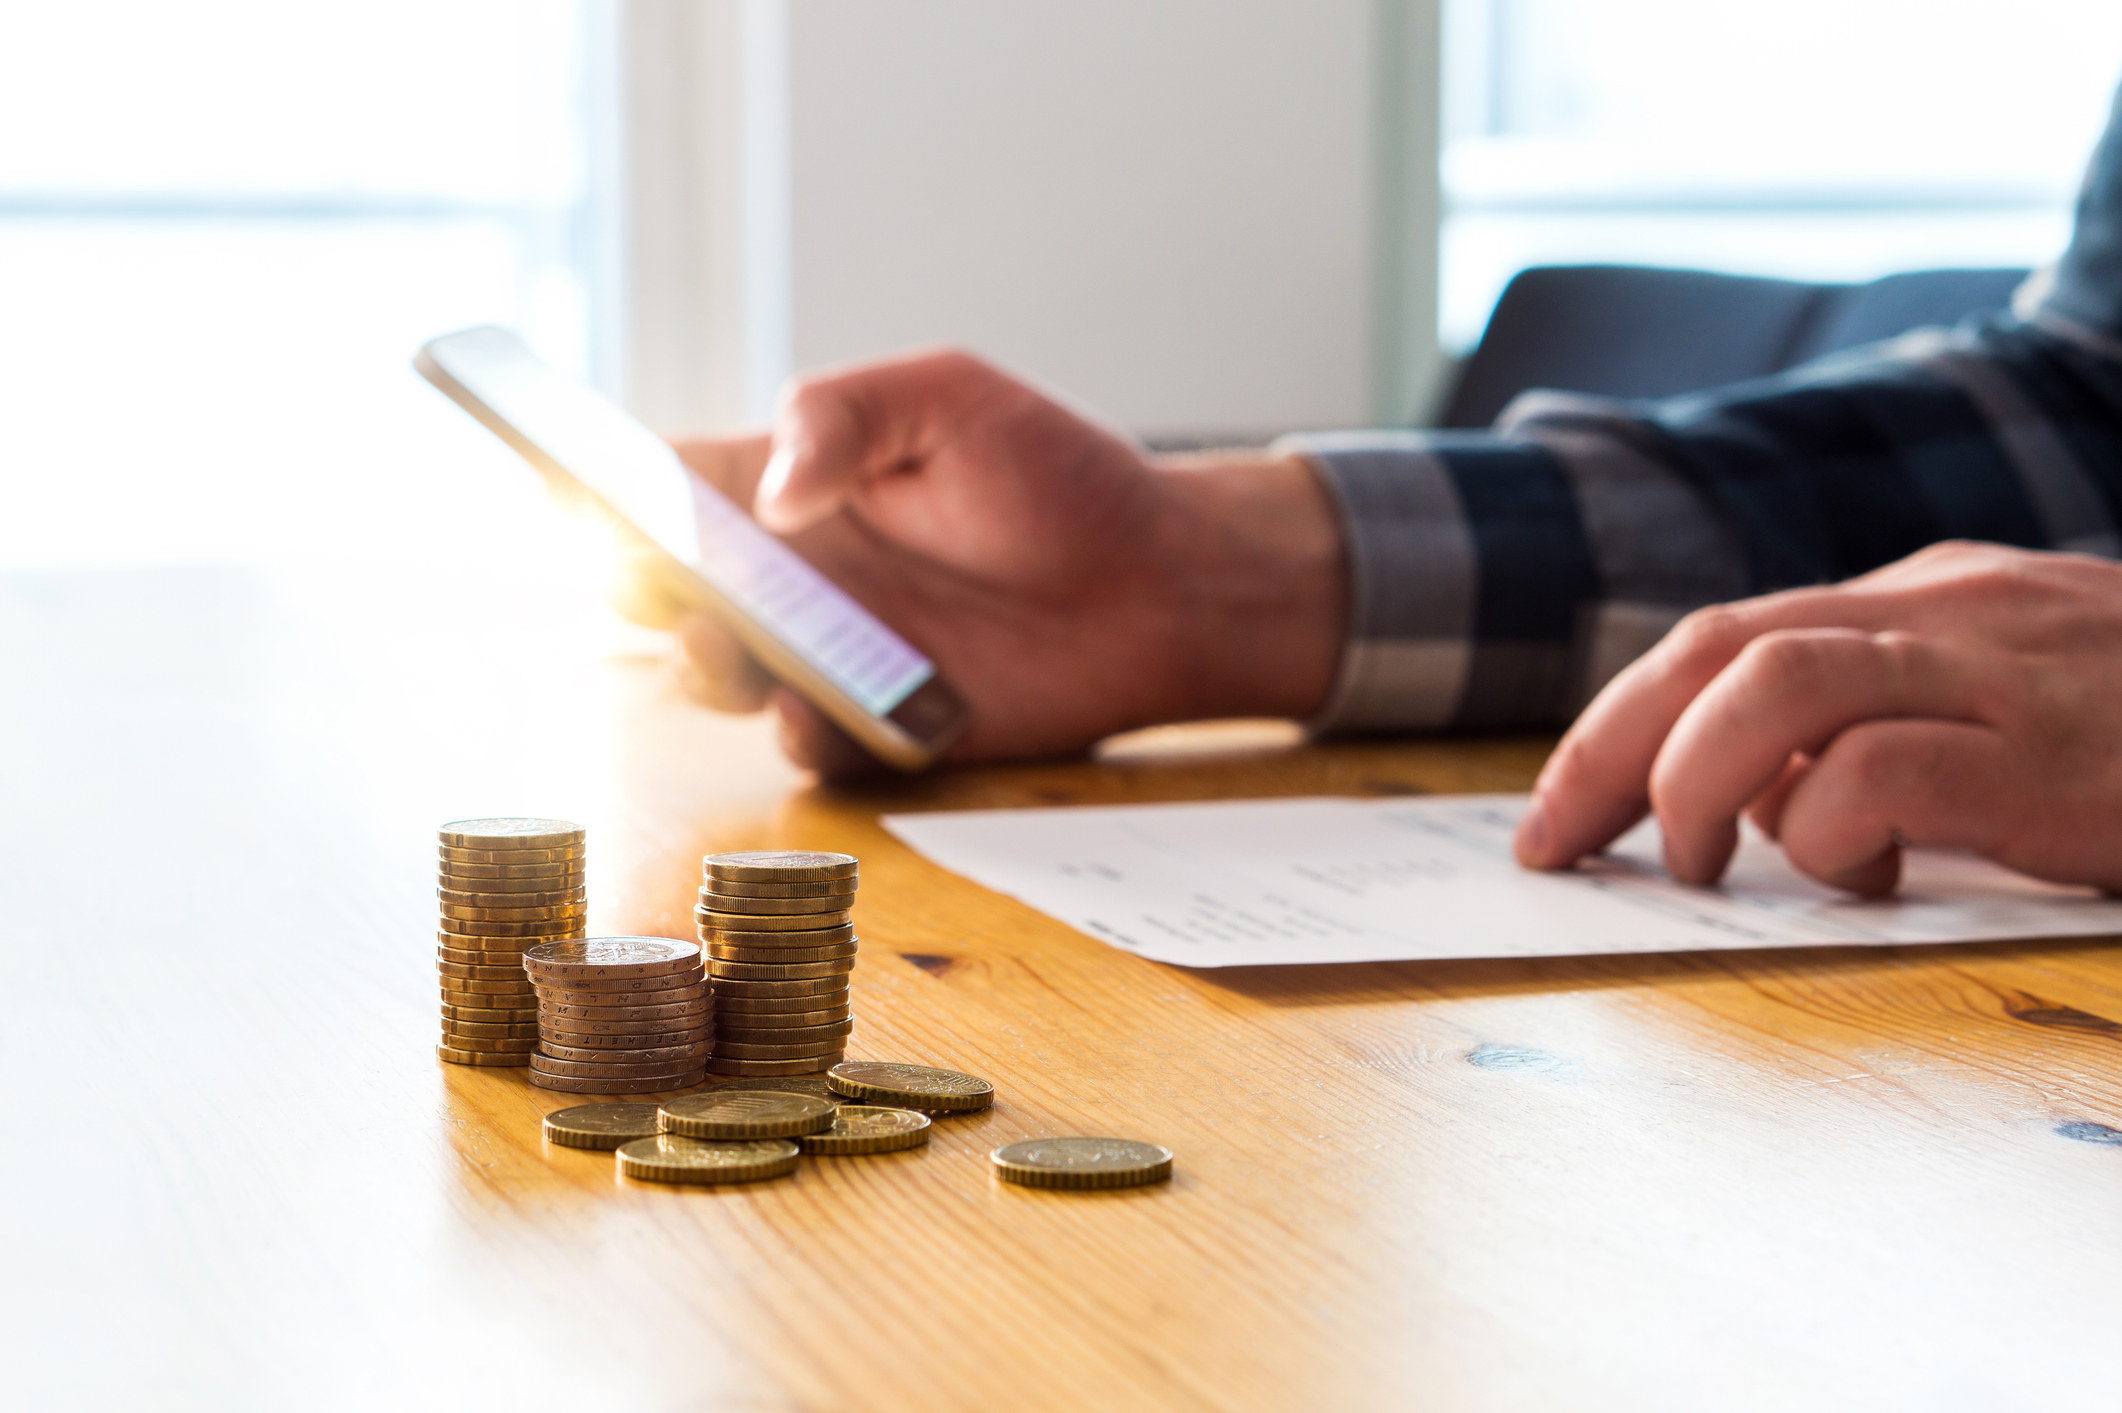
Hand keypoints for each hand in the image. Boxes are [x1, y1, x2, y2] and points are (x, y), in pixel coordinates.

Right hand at [663, 349, 1345, 772]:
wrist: (1160, 586)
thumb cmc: (1059, 477)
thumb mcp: (951, 398)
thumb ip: (847, 416)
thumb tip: (770, 493)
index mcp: (794, 482)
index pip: (671, 481)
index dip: (603, 483)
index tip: (560, 483)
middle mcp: (798, 574)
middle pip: (674, 586)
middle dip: (643, 584)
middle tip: (654, 576)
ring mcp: (832, 655)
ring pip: (726, 672)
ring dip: (709, 663)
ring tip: (730, 645)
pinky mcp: (879, 727)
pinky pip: (809, 743)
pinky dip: (797, 732)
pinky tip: (811, 713)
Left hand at [1513, 541, 2121, 895]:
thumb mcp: (2005, 699)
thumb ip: (1878, 724)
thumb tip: (1741, 799)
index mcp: (1920, 599)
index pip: (1719, 638)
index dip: (1609, 724)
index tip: (1549, 818)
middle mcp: (1947, 613)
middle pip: (1717, 648)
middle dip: (1607, 749)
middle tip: (1560, 847)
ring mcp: (2006, 672)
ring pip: (1778, 683)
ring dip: (1696, 781)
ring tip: (1692, 864)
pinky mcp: (2060, 754)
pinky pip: (1888, 769)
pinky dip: (1828, 830)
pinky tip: (1853, 876)